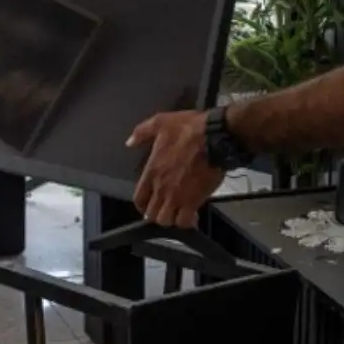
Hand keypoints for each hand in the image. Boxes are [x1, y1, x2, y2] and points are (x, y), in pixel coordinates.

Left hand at [127, 110, 225, 227]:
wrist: (214, 137)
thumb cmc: (188, 129)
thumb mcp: (161, 122)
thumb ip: (142, 132)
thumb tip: (129, 143)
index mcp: (152, 171)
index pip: (139, 199)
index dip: (142, 205)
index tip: (148, 205)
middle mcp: (161, 188)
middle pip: (152, 214)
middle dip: (157, 214)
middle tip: (167, 209)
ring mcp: (177, 197)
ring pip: (167, 221)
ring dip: (172, 219)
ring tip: (179, 213)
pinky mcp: (194, 201)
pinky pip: (185, 221)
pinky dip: (187, 222)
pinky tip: (193, 215)